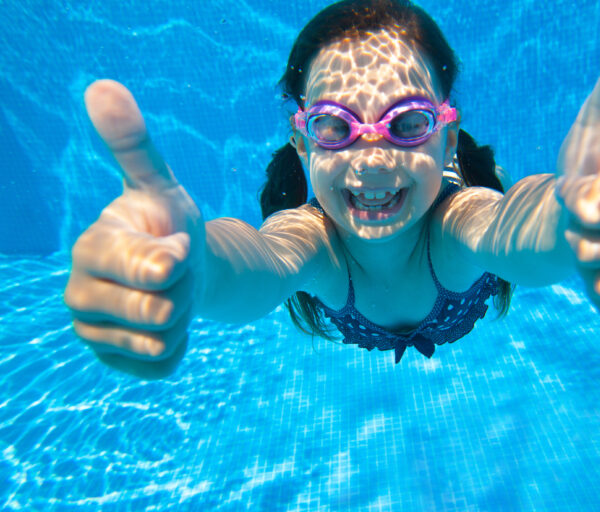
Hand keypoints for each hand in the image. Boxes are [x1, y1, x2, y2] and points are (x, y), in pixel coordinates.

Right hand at [64, 80, 205, 377]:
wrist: (182, 270)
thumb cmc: (170, 225)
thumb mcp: (162, 184)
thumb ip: (134, 145)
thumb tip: (102, 87)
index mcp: (91, 247)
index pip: (152, 269)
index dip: (177, 260)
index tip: (177, 247)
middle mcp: (78, 292)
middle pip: (161, 311)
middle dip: (184, 291)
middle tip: (175, 274)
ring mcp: (92, 331)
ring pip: (162, 340)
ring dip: (181, 319)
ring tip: (168, 296)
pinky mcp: (112, 362)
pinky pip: (161, 366)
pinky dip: (177, 348)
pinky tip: (164, 327)